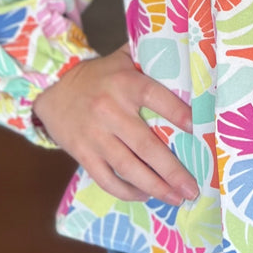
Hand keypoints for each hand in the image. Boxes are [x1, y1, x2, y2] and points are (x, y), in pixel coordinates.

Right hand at [31, 43, 198, 206]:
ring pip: (128, 167)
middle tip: (192, 188)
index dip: (179, 114)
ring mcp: (95, 135)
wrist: (52, 88)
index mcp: (125, 83)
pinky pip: (106, 178)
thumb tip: (187, 54)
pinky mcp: (82, 153)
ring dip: (154, 186)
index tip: (200, 130)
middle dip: (172, 170)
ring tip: (176, 198)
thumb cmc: (99, 75)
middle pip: (146, 145)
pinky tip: (145, 195)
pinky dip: (127, 191)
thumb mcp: (123, 58)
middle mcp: (110, 110)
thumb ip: (150, 58)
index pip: (157, 98)